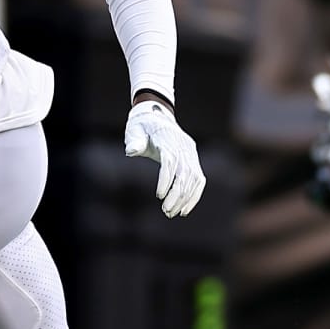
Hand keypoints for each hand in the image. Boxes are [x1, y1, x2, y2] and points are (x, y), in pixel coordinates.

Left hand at [123, 100, 205, 216]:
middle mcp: (183, 146)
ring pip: (194, 179)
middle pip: (184, 173)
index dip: (166, 179)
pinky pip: (199, 179)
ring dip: (185, 198)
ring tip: (172, 213)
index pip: (170, 161)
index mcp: (168, 139)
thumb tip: (131, 151)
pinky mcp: (194, 159)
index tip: (159, 196)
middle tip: (166, 212)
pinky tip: (185, 209)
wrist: (158, 115)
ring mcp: (191, 153)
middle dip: (176, 195)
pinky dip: (194, 195)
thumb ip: (135, 141)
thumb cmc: (143, 126)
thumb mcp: (135, 129)